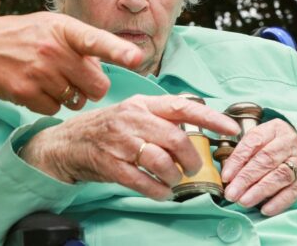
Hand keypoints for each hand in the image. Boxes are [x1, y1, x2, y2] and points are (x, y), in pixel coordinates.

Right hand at [0, 12, 142, 114]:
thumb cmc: (21, 35)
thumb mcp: (51, 26)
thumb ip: (80, 42)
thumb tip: (103, 67)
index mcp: (63, 29)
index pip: (96, 40)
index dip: (118, 51)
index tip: (136, 58)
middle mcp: (52, 49)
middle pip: (97, 85)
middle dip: (92, 87)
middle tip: (75, 78)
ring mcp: (39, 72)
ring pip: (77, 101)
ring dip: (69, 96)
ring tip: (49, 78)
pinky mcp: (25, 93)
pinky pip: (55, 109)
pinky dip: (49, 103)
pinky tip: (35, 88)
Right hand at [19, 94, 240, 199]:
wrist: (64, 143)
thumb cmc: (104, 130)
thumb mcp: (131, 113)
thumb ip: (159, 117)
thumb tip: (197, 126)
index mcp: (140, 104)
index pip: (182, 107)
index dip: (211, 118)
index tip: (232, 130)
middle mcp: (130, 119)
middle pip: (176, 138)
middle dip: (192, 158)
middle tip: (192, 167)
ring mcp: (118, 142)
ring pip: (161, 161)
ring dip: (174, 176)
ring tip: (173, 180)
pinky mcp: (109, 164)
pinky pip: (143, 181)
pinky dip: (158, 191)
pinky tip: (161, 192)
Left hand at [221, 119, 296, 215]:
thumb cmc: (271, 142)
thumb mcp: (257, 137)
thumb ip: (242, 152)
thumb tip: (226, 174)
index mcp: (272, 129)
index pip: (252, 143)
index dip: (237, 160)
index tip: (225, 176)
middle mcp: (287, 143)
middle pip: (265, 161)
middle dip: (246, 179)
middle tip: (231, 194)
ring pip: (280, 176)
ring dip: (260, 191)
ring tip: (243, 202)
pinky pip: (294, 190)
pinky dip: (279, 201)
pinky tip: (265, 209)